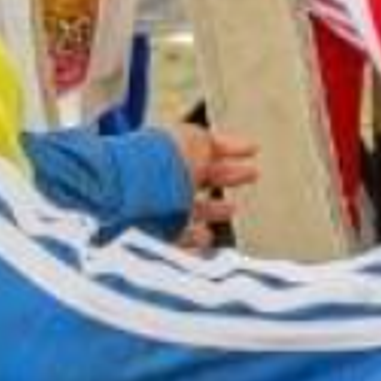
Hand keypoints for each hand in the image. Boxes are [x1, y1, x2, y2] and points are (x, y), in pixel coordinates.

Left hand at [170, 125, 260, 250]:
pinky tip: (207, 236)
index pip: (207, 146)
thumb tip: (213, 146)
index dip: (232, 146)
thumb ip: (207, 143)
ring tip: (232, 209)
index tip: (253, 148)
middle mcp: (168, 178)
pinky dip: (196, 237)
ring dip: (214, 209)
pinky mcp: (158, 235)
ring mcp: (161, 206)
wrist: (127, 199)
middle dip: (230, 175)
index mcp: (174, 151)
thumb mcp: (191, 143)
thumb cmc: (159, 167)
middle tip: (253, 174)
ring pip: (193, 208)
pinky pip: (181, 236)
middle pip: (203, 176)